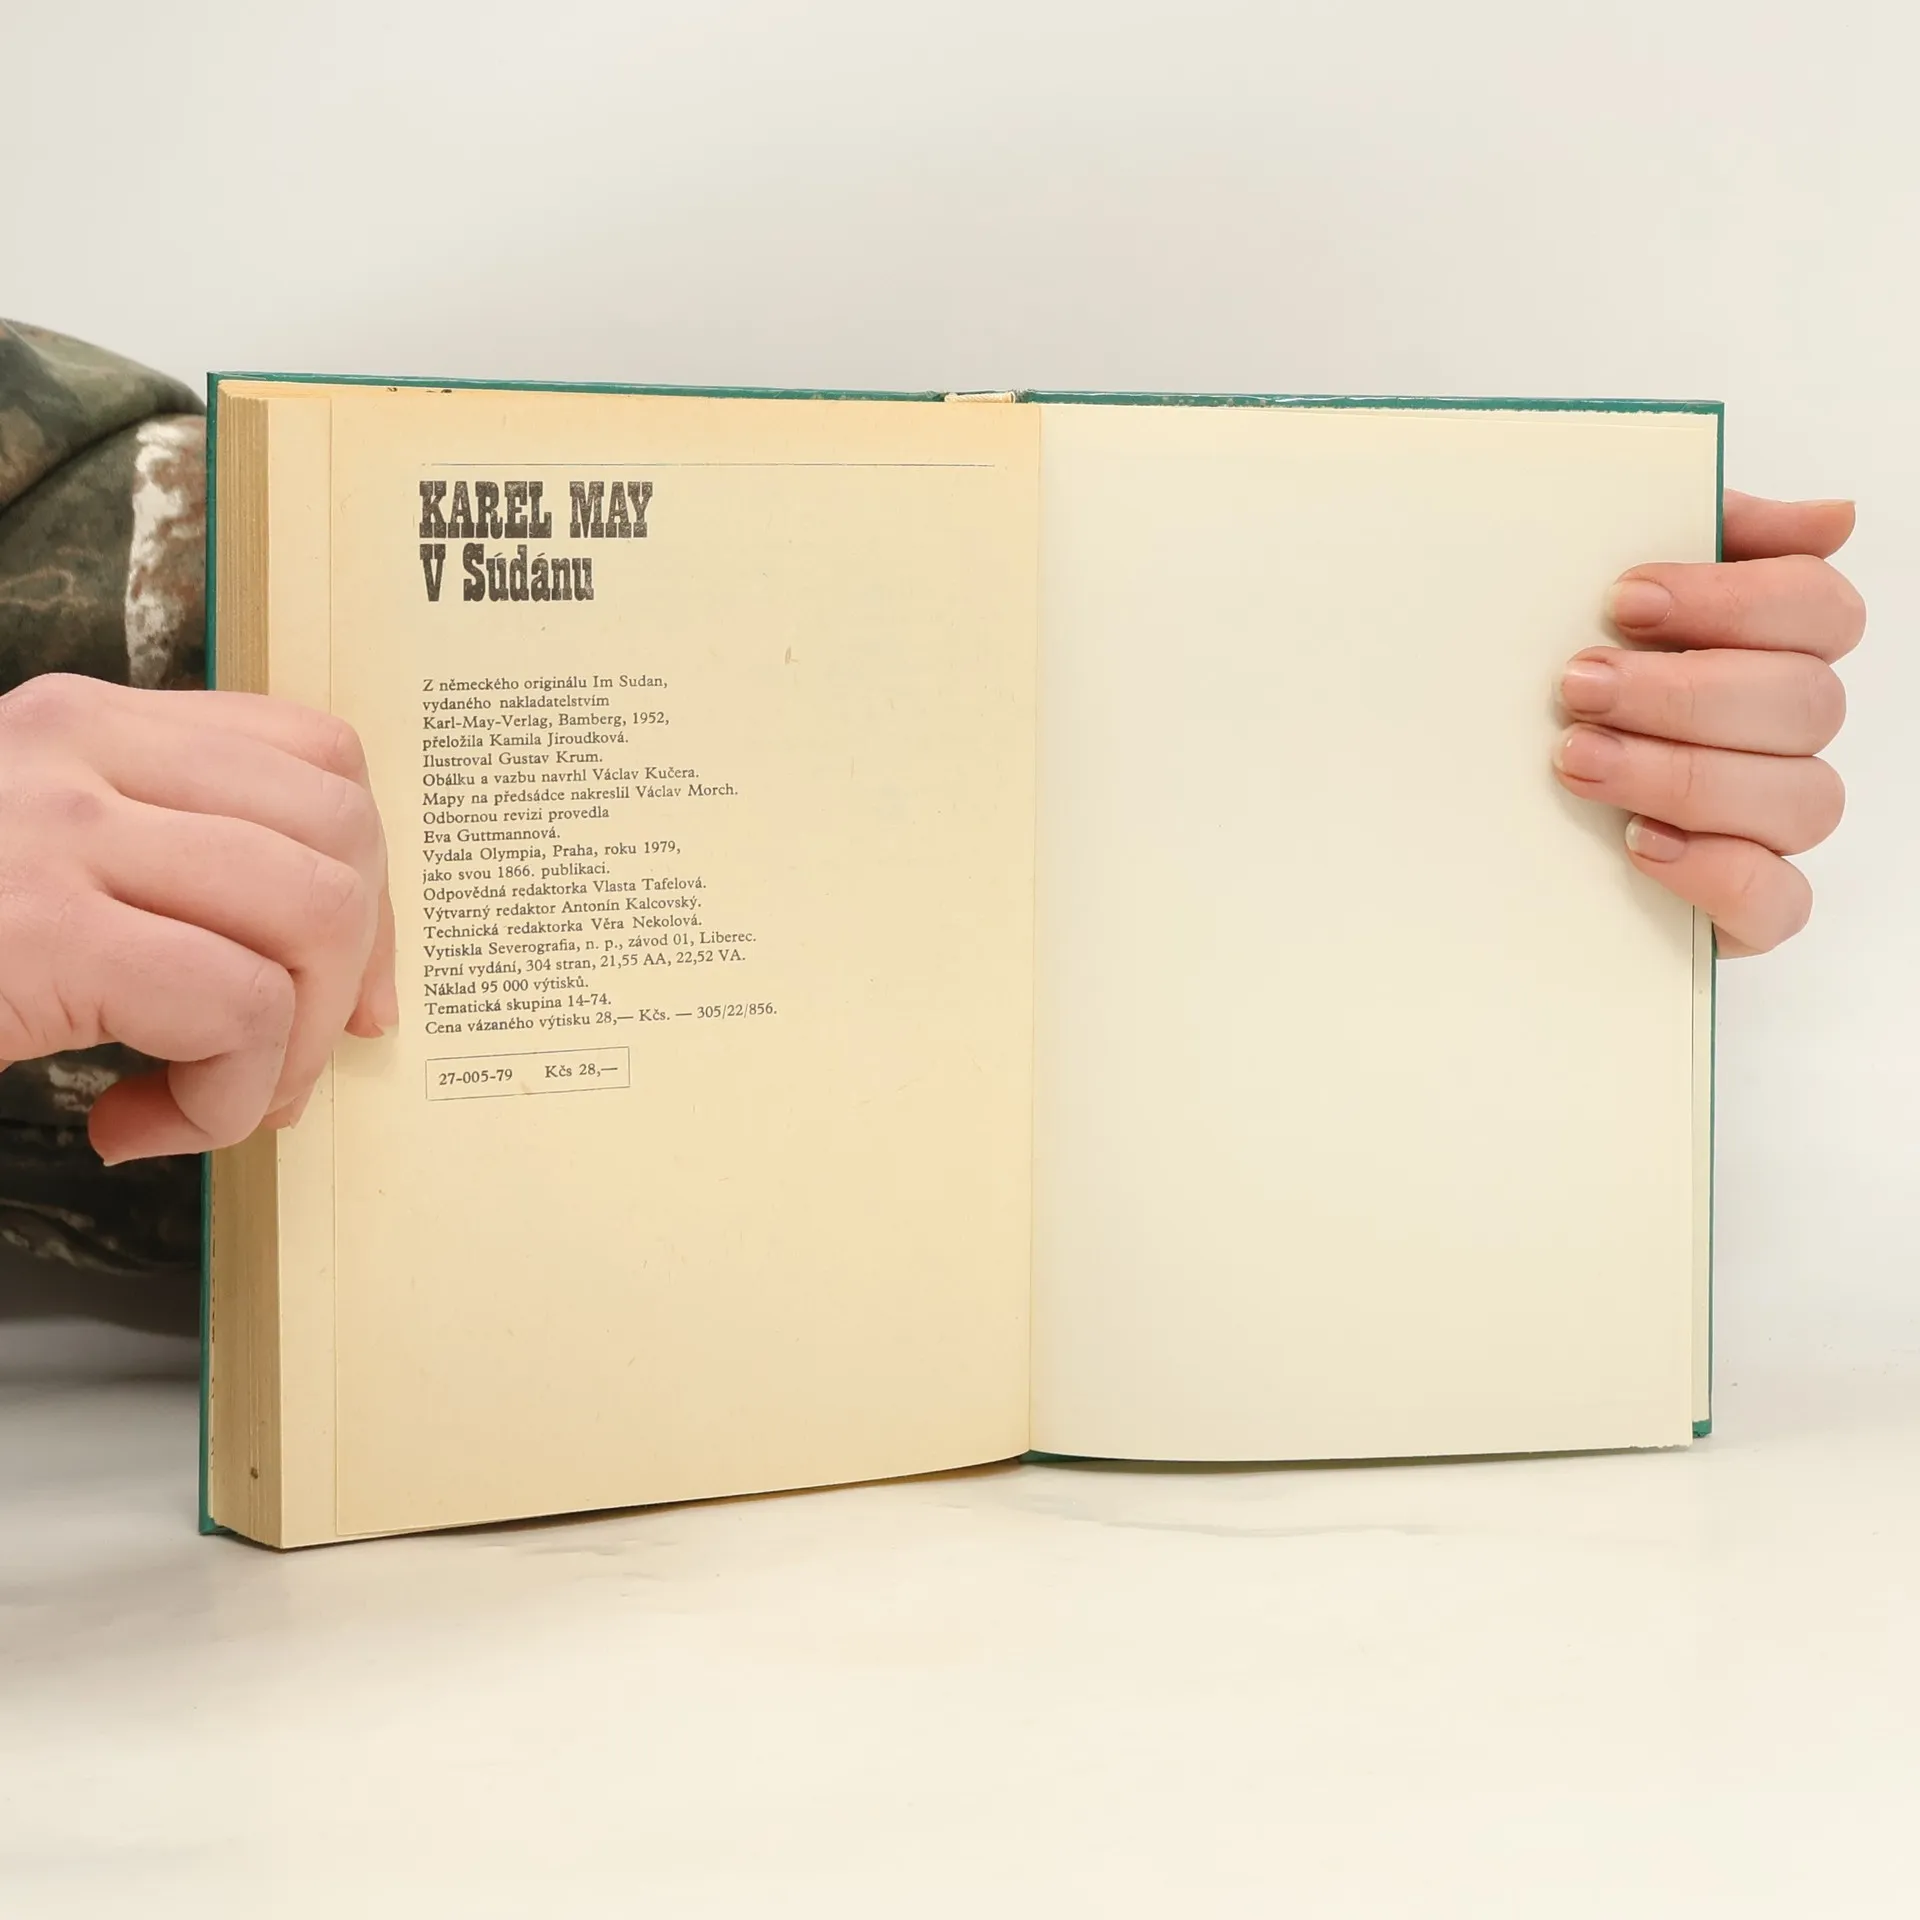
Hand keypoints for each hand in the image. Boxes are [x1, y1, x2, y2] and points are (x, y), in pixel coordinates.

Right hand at [0, 675, 396, 1162]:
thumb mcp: (45, 867)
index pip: (320, 758)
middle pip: (342, 831)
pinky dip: (226, 1099)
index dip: (371, 884)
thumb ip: (166, 872)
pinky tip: (134, 1128)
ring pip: (314, 914)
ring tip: (207, 1102)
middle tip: (279, 1066)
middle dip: (349, 974)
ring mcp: (56, 829)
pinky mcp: (40, 929)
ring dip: (292, 1045)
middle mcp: (78, 745)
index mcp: (89, 723)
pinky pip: (240, 1007)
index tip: (352, 990)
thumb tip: (340, 973)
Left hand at [1553, 491, 1862, 955]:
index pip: (1820, 606)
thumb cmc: (1554, 689)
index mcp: (1768, 647)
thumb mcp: (1589, 595)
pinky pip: (1778, 901)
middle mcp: (1786, 734)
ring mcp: (1772, 823)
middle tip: (1577, 687)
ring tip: (1577, 760)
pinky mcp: (1746, 906)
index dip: (1733, 599)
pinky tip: (1636, 844)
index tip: (1624, 600)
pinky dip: (1713, 870)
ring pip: (1800, 798)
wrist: (1466, 804)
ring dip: (1684, 775)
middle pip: (1806, 702)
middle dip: (1683, 693)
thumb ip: (1694, 531)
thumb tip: (1833, 519)